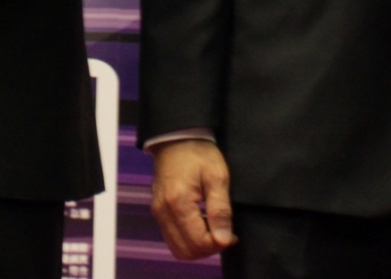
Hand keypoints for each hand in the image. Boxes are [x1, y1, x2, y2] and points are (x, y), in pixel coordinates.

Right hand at [150, 138, 236, 259]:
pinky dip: (188, 240)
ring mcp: (158, 212)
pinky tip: (201, 225)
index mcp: (178, 202)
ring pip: (178, 249)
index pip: (198, 242)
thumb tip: (224, 240)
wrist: (177, 138)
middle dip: (208, 249)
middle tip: (224, 234)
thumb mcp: (217, 177)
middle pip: (186, 251)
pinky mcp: (158, 211)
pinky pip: (172, 238)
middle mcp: (163, 211)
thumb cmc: (199, 153)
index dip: (218, 244)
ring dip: (198, 247)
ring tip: (213, 229)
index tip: (232, 234)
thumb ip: (221, 210)